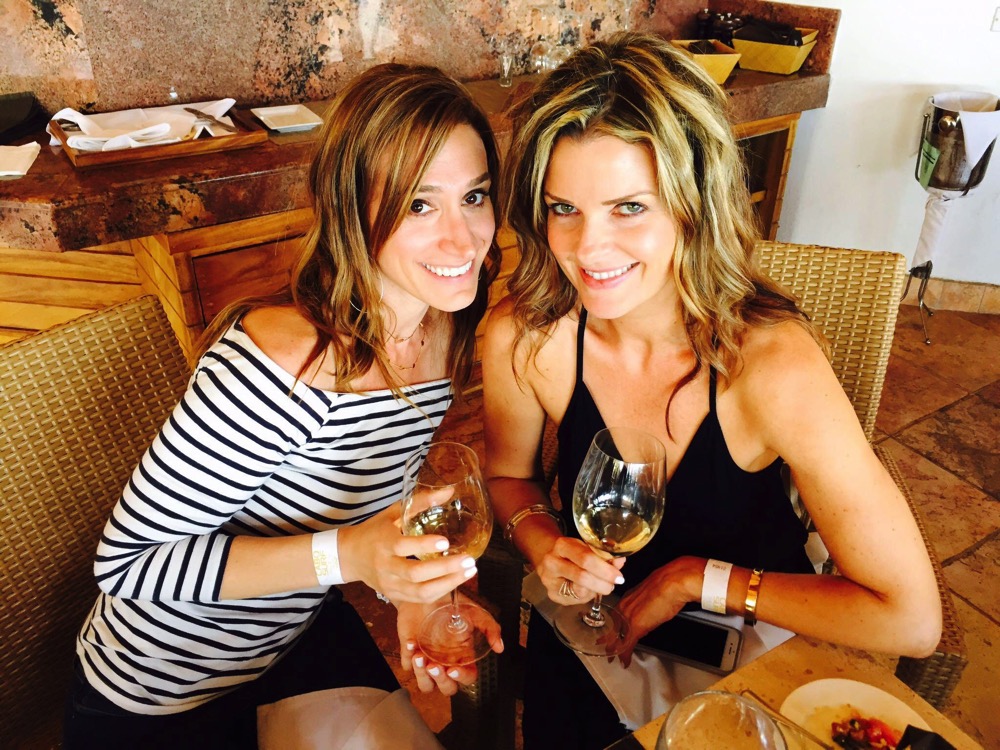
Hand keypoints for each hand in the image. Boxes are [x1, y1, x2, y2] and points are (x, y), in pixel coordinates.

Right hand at [338, 502, 476, 603]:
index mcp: (384, 543)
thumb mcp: (393, 512)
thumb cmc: (375, 531)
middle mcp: (386, 566)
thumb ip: (421, 502)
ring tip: (469, 572)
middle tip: (469, 560)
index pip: (404, 546)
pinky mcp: (394, 596)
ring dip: (448, 583)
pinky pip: (420, 599)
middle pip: (416, 574)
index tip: (446, 541)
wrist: (350, 556)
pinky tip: (456, 581)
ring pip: (421, 592)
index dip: (425, 546)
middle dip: (445, 569)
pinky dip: (440, 592)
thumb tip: (450, 491)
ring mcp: (390, 584)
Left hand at [397, 596, 503, 694]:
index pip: (467, 678)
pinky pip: (407, 666)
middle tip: (434, 666)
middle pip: (447, 688)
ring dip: (422, 675)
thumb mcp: (474, 612)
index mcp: (463, 657)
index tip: (454, 670)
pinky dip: (407, 657)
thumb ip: (490, 628)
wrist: (426, 592)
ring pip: (426, 685)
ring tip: (419, 656)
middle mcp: (446, 663)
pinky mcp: (410, 654)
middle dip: (440, 681)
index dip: (462, 678)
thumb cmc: (451, 605)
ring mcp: (427, 661)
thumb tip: (499, 647)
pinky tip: (410, 643)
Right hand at [534, 536, 625, 604]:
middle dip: (603, 582)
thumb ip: (603, 555)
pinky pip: (576, 599)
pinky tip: (592, 590)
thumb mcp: (586, 549)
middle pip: (582, 575)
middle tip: (615, 583)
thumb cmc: (573, 554)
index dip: (605, 568)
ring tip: (606, 586)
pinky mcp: (552, 594)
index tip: (618, 575)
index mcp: (562, 545)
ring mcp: (549, 579)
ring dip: (598, 589)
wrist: (552, 561)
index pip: (586, 558)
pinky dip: (589, 595)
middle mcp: (552, 562)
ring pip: (580, 589)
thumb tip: (620, 560)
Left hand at [616, 556, 704, 666]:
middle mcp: (624, 607)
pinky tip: (625, 662)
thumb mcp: (651, 595)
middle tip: (605, 650)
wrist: (672, 582)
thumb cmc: (667, 585)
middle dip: (609, 641)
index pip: (615, 617)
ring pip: (617, 638)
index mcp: (628, 599)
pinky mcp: (636, 627)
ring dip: (615, 650)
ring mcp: (628, 617)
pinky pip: (627, 644)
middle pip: (613, 628)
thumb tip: (647, 613)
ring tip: (613, 659)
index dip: (613, 628)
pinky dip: (625, 655)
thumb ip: (645, 605)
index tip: (610, 634)